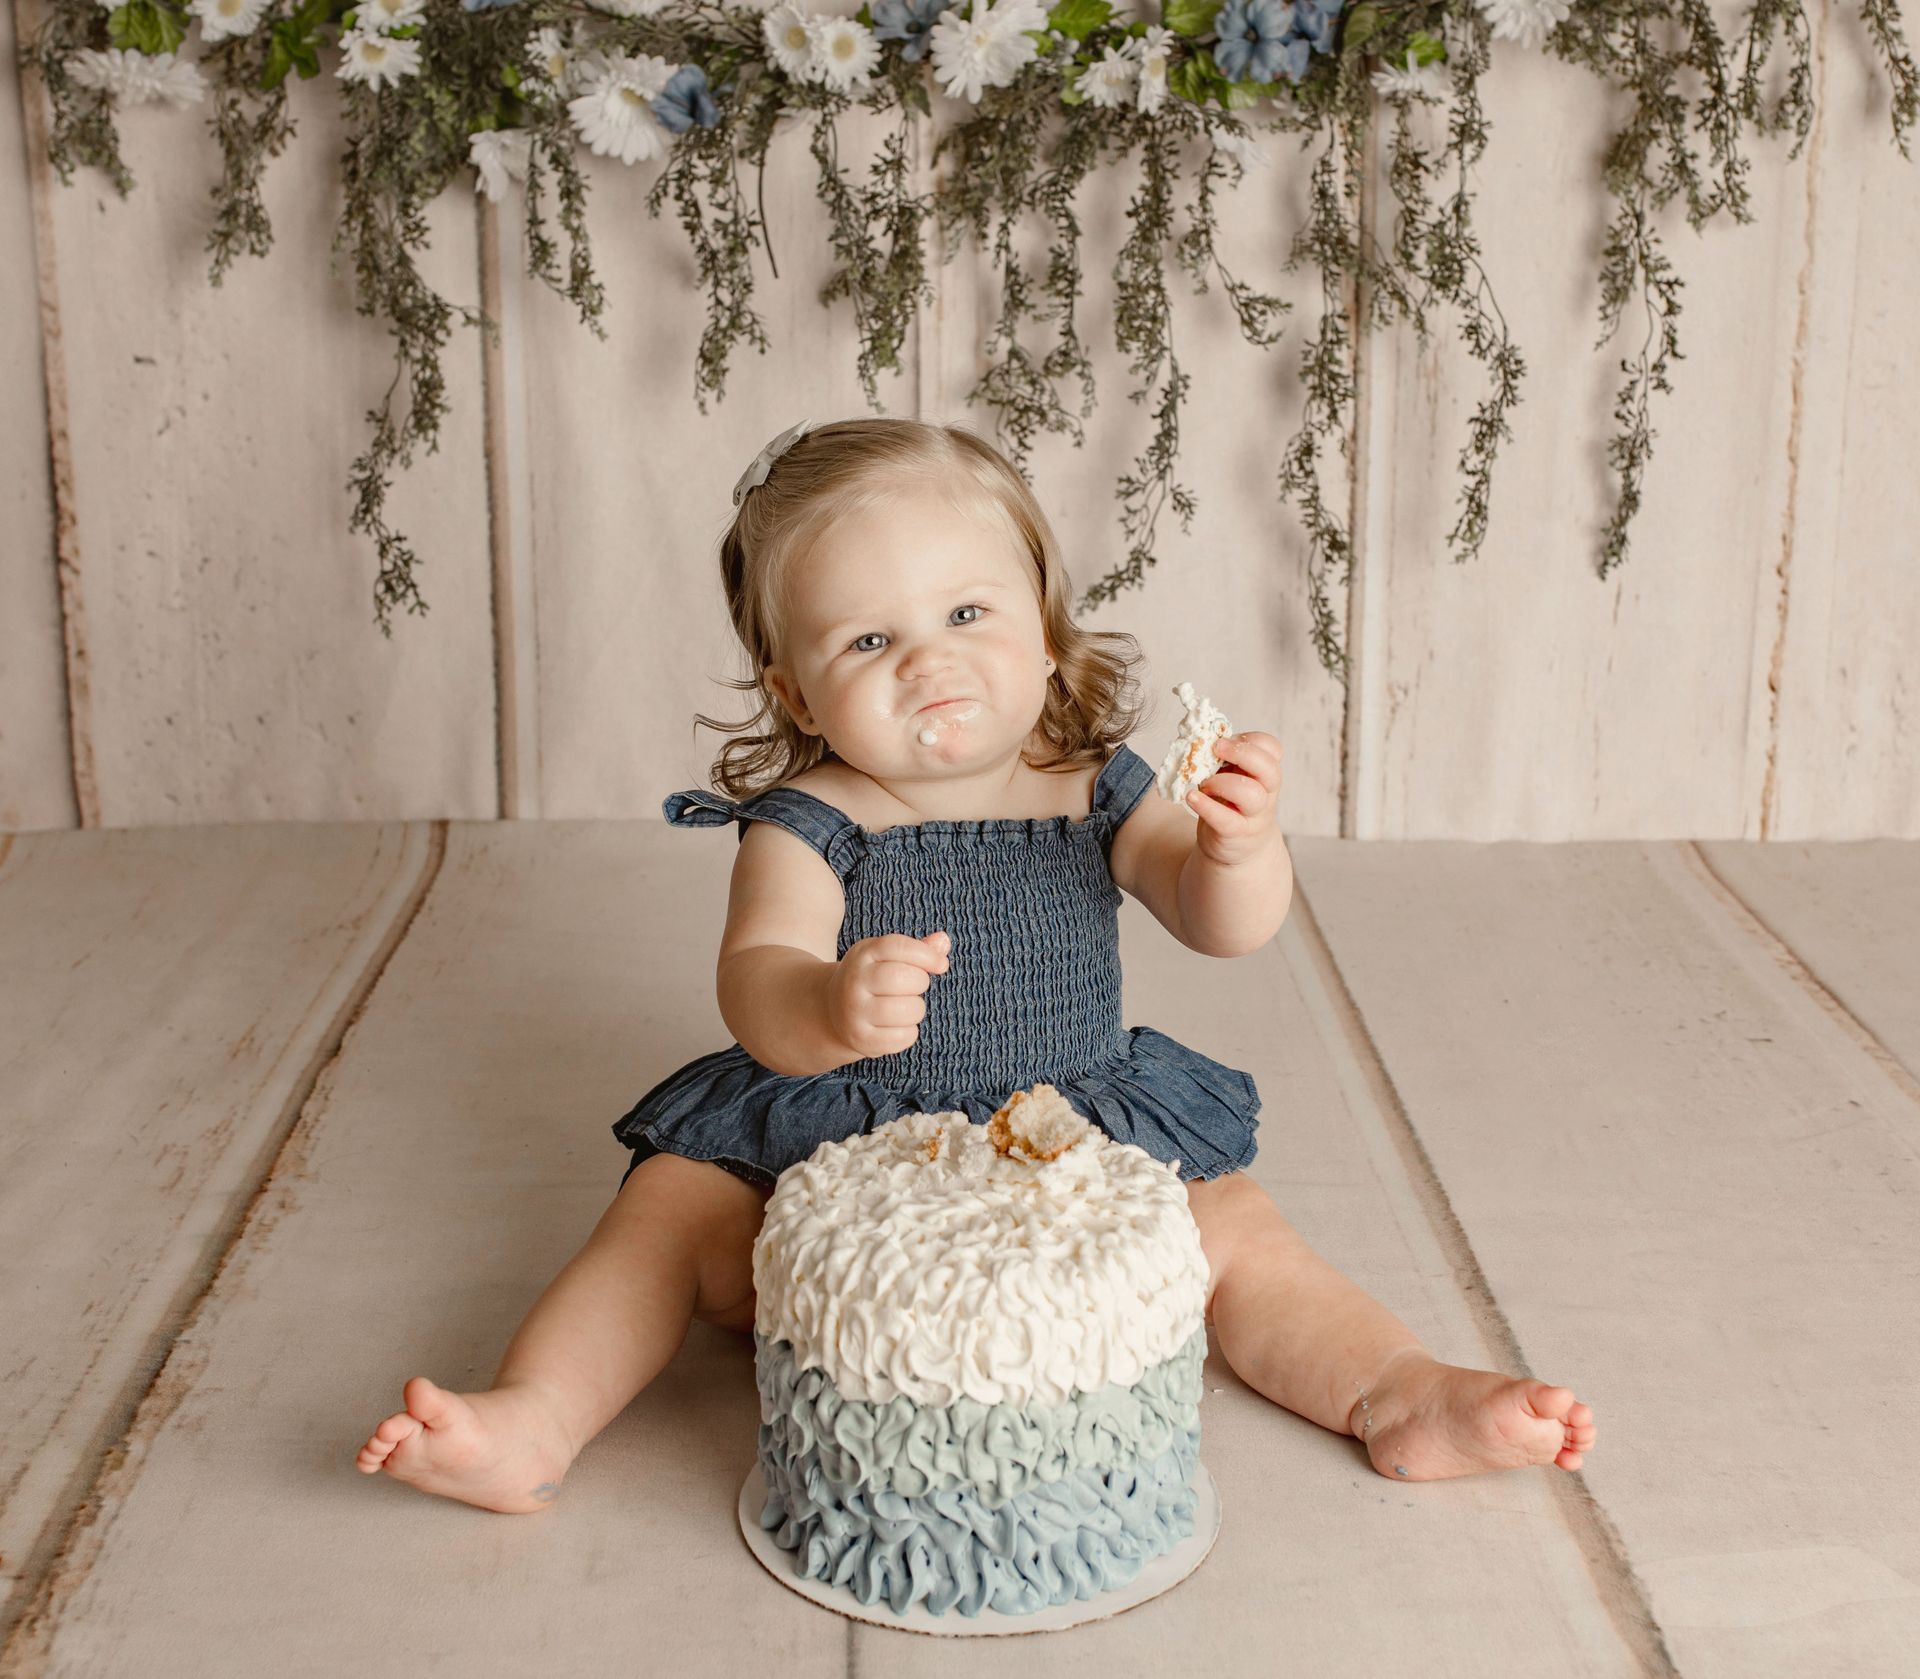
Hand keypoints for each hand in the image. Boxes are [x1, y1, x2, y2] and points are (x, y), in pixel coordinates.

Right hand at [826, 930, 950, 1059]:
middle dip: (920, 982)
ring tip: (903, 1007)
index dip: (926, 955)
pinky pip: (903, 1037)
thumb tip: (943, 941)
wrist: (833, 1010)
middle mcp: (854, 981)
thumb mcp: (887, 957)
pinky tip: (896, 1026)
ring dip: (916, 1009)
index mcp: (863, 954)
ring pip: (908, 1010)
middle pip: (903, 978)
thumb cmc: (872, 979)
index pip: (898, 947)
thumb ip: (917, 949)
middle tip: (912, 987)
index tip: (940, 965)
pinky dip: (909, 1033)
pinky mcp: (861, 1039)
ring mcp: (855, 1012)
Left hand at [1187, 732, 1282, 865]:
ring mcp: (1254, 815)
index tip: (1225, 739)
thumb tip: (1199, 739)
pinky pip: (1225, 819)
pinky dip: (1206, 806)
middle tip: (1216, 749)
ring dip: (1223, 783)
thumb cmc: (1231, 805)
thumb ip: (1223, 760)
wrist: (1238, 848)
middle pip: (1269, 769)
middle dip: (1242, 753)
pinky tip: (1191, 797)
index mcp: (1265, 773)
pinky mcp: (1236, 833)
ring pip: (1252, 794)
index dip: (1250, 740)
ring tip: (1204, 783)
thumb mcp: (1232, 778)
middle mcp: (1266, 792)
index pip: (1272, 748)